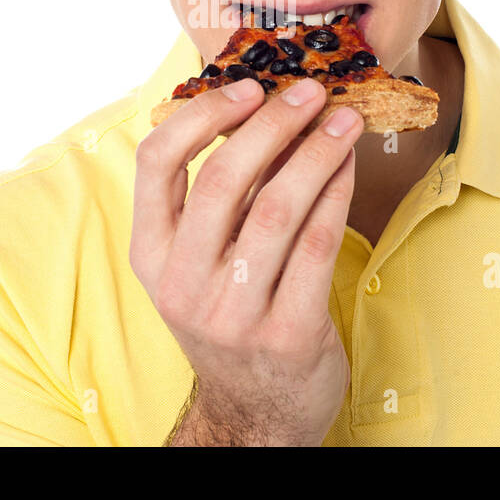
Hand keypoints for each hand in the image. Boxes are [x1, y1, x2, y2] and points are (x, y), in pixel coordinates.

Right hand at [130, 76, 362, 445]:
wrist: (255, 413)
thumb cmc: (230, 314)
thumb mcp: (199, 262)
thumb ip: (219, 195)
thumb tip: (264, 106)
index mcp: (150, 255)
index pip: (154, 163)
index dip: (201, 115)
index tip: (245, 86)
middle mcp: (182, 284)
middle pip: (223, 180)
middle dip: (272, 123)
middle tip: (308, 92)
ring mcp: (233, 314)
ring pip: (277, 209)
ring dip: (316, 152)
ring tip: (343, 120)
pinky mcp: (288, 334)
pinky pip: (318, 245)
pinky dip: (336, 194)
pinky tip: (349, 166)